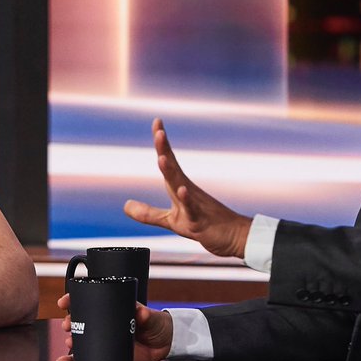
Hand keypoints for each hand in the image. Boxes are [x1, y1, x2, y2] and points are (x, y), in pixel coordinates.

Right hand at [54, 293, 172, 360]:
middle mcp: (105, 324)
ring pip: (81, 340)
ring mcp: (104, 340)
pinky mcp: (106, 356)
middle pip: (80, 320)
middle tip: (68, 325)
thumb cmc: (156, 323)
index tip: (65, 301)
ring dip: (71, 341)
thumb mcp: (150, 316)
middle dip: (70, 322)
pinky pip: (87, 360)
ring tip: (69, 343)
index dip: (74, 300)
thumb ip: (145, 314)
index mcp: (112, 309)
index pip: (89, 301)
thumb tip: (141, 313)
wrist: (165, 344)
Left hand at [123, 118, 251, 257]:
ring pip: (180, 186)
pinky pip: (192, 209)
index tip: (157, 122)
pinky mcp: (199, 221)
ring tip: (162, 157)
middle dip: (164, 149)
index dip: (161, 144)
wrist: (234, 238)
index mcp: (179, 188)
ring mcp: (194, 205)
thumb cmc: (205, 226)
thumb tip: (126, 205)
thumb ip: (147, 213)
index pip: (169, 161)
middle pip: (173, 168)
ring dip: (171, 171)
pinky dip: (187, 200)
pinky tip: (181, 190)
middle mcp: (187, 191)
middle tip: (159, 131)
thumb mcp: (170, 221)